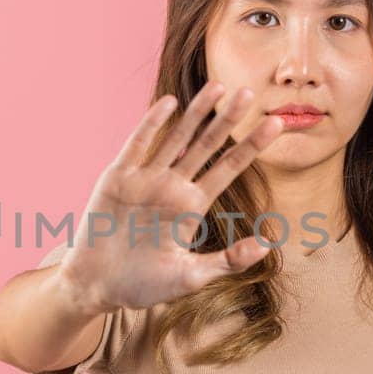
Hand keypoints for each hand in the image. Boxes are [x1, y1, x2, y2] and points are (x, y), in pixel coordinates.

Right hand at [55, 81, 284, 315]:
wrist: (96, 286)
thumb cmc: (142, 285)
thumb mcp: (191, 276)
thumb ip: (228, 260)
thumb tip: (267, 246)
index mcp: (192, 207)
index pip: (228, 168)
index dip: (252, 146)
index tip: (276, 124)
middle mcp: (172, 187)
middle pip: (207, 146)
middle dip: (228, 119)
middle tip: (250, 92)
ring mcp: (146, 179)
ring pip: (176, 138)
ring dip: (196, 113)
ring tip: (218, 87)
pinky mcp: (118, 178)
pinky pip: (138, 145)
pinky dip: (153, 124)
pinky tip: (170, 103)